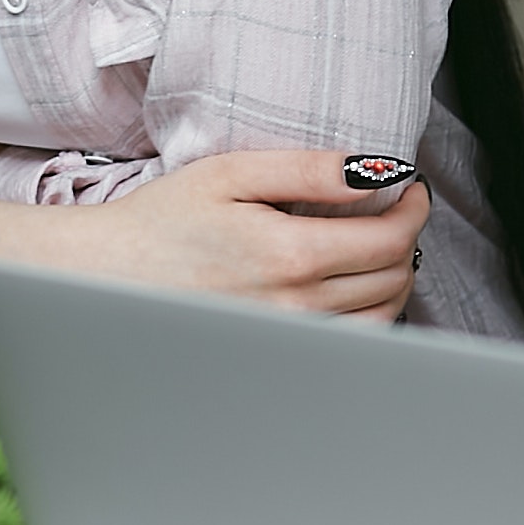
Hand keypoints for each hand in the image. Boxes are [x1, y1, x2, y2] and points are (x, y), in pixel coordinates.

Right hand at [75, 150, 431, 321]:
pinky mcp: (279, 354)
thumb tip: (378, 170)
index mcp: (287, 255)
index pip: (391, 239)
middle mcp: (295, 306)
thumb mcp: (232, 172)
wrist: (110, 273)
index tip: (408, 189)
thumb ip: (309, 170)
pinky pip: (351, 343)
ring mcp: (288, 338)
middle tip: (392, 209)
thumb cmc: (164, 219)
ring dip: (394, 278)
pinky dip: (369, 313)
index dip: (413, 208)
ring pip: (382, 316)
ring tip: (375, 247)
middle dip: (406, 237)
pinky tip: (350, 287)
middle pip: (394, 277)